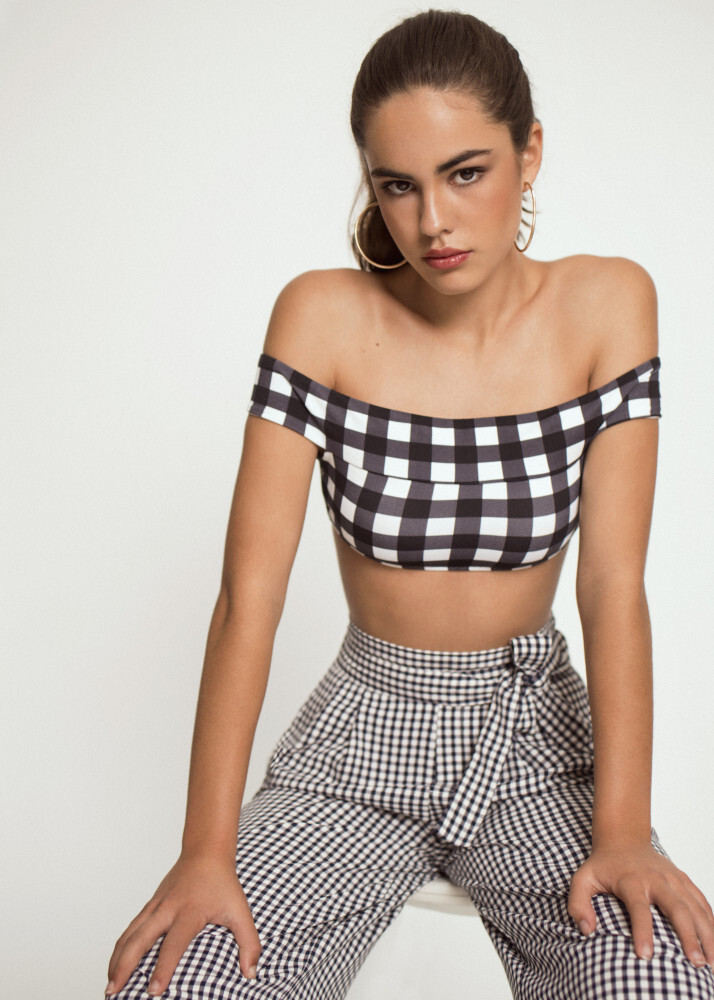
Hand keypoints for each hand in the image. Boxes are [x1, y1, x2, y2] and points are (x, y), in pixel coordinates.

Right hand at [105, 852, 260, 996]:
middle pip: (139, 939)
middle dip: (125, 966)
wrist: (206, 852)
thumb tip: (250, 974)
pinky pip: (130, 928)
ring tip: (108, 985)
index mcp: (189, 911)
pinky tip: (115, 964)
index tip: (153, 991)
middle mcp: (167, 908)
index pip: (174, 944)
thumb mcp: (241, 911)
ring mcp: (155, 906)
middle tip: (114, 991)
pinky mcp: (149, 905)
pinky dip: (120, 947)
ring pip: (129, 934)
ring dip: (116, 960)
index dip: (163, 968)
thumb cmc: (224, 884)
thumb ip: (249, 943)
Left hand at [568, 843, 713, 967]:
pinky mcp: (683, 879)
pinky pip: (702, 901)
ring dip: (707, 934)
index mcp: (631, 880)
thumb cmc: (603, 866)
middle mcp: (656, 878)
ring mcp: (673, 878)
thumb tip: (587, 930)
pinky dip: (711, 921)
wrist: (622, 839)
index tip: (645, 956)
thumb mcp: (582, 879)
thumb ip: (578, 903)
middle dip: (688, 936)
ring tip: (711, 963)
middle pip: (676, 908)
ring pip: (695, 907)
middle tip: (696, 963)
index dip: (642, 932)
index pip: (638, 908)